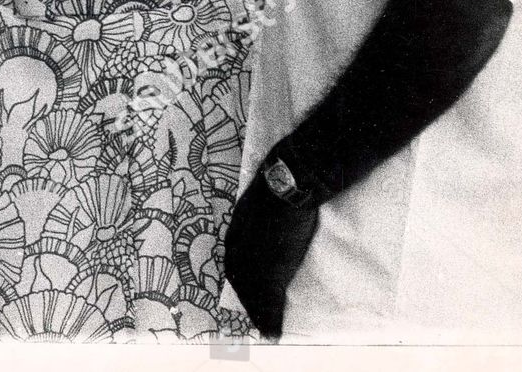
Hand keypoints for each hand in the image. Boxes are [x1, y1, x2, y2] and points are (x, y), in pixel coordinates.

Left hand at [222, 170, 319, 340]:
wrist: (288, 187)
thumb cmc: (278, 188)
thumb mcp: (260, 203)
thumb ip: (260, 217)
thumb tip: (271, 216)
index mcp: (236, 231)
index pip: (234, 263)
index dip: (241, 280)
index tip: (247, 293)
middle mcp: (238, 248)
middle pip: (240, 283)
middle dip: (248, 303)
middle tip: (257, 320)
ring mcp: (252, 261)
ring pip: (252, 297)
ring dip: (259, 317)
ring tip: (267, 332)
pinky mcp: (270, 272)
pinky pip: (267, 303)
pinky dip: (270, 320)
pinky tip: (274, 333)